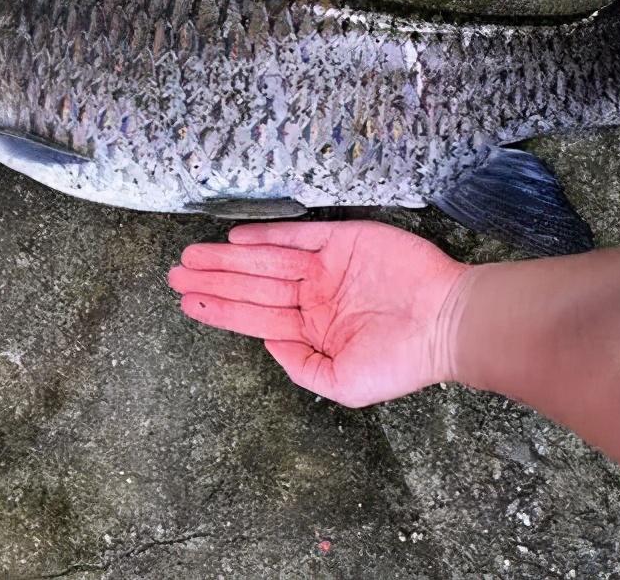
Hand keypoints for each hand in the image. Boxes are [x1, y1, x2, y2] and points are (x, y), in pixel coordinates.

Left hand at [169, 221, 469, 407]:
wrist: (445, 321)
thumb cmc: (401, 361)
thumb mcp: (344, 383)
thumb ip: (301, 366)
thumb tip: (266, 343)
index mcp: (312, 330)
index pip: (254, 318)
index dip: (219, 309)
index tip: (185, 301)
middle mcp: (314, 297)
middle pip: (251, 287)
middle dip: (213, 280)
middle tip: (173, 273)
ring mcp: (326, 268)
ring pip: (265, 262)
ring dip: (228, 259)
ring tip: (191, 257)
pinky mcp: (342, 240)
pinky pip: (296, 238)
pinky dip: (265, 237)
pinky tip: (234, 239)